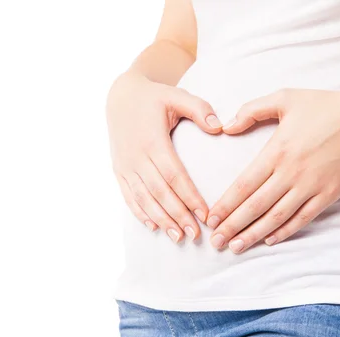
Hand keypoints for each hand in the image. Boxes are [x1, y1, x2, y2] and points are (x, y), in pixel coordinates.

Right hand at [106, 72, 222, 242]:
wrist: (120, 96)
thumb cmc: (154, 98)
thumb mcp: (177, 96)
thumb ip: (200, 109)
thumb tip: (220, 128)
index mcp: (153, 141)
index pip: (174, 175)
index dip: (190, 196)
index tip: (205, 214)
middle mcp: (136, 156)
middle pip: (160, 192)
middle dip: (178, 215)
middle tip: (195, 235)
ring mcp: (125, 165)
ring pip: (144, 198)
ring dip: (161, 220)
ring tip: (178, 237)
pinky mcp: (119, 170)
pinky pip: (129, 196)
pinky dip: (140, 213)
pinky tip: (154, 227)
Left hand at [205, 87, 339, 252]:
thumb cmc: (324, 106)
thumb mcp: (284, 98)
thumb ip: (252, 110)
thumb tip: (227, 126)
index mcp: (277, 150)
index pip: (244, 185)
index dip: (225, 205)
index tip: (210, 219)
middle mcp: (291, 172)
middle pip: (255, 206)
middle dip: (233, 226)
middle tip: (216, 242)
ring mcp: (311, 185)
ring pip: (277, 216)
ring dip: (254, 234)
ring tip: (237, 247)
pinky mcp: (329, 194)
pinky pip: (303, 218)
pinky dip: (285, 231)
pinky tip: (269, 239)